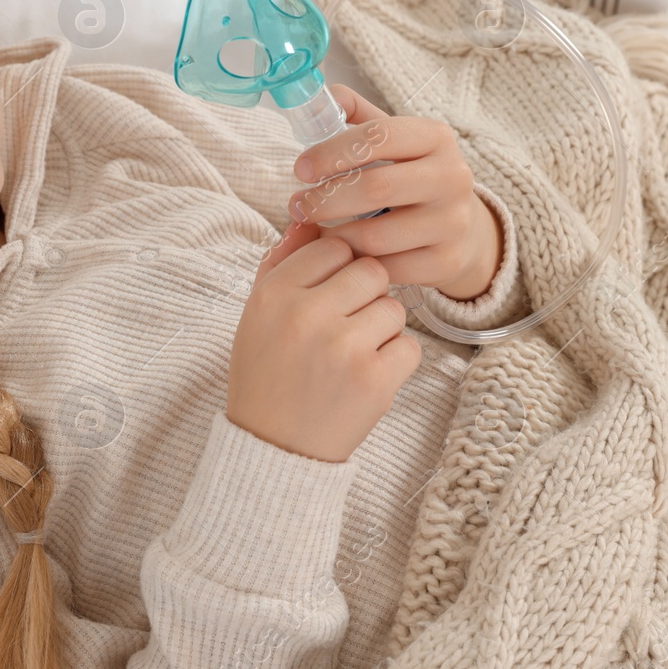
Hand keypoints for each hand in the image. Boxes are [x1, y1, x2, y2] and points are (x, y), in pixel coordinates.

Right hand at [227, 221, 420, 462]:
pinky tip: (365, 377)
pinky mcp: (375, 381)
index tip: (326, 297)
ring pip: (393, 307)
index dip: (336, 270)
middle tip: (344, 326)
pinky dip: (395, 362)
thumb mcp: (258, 316)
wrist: (272, 449)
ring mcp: (344, 348)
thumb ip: (282, 264)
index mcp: (274, 294)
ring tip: (351, 355)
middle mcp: (307, 316)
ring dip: (381, 329)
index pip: (331, 247)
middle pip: (370, 270)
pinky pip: (410, 346)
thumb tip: (310, 219)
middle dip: (364, 295)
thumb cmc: (266, 374)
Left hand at [288, 84, 501, 301]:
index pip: (378, 136)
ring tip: (313, 231)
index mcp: (435, 137)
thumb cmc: (412, 176)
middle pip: (375, 188)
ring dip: (333, 236)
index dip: (332, 152)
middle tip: (296, 206)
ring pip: (376, 236)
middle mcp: (451, 177)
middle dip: (325, 199)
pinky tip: (341, 255)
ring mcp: (452, 222)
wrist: (462, 227)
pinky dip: (355, 264)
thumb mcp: (394, 140)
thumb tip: (321, 96)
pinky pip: (386, 269)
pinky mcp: (446, 262)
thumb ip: (356, 115)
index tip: (300, 168)